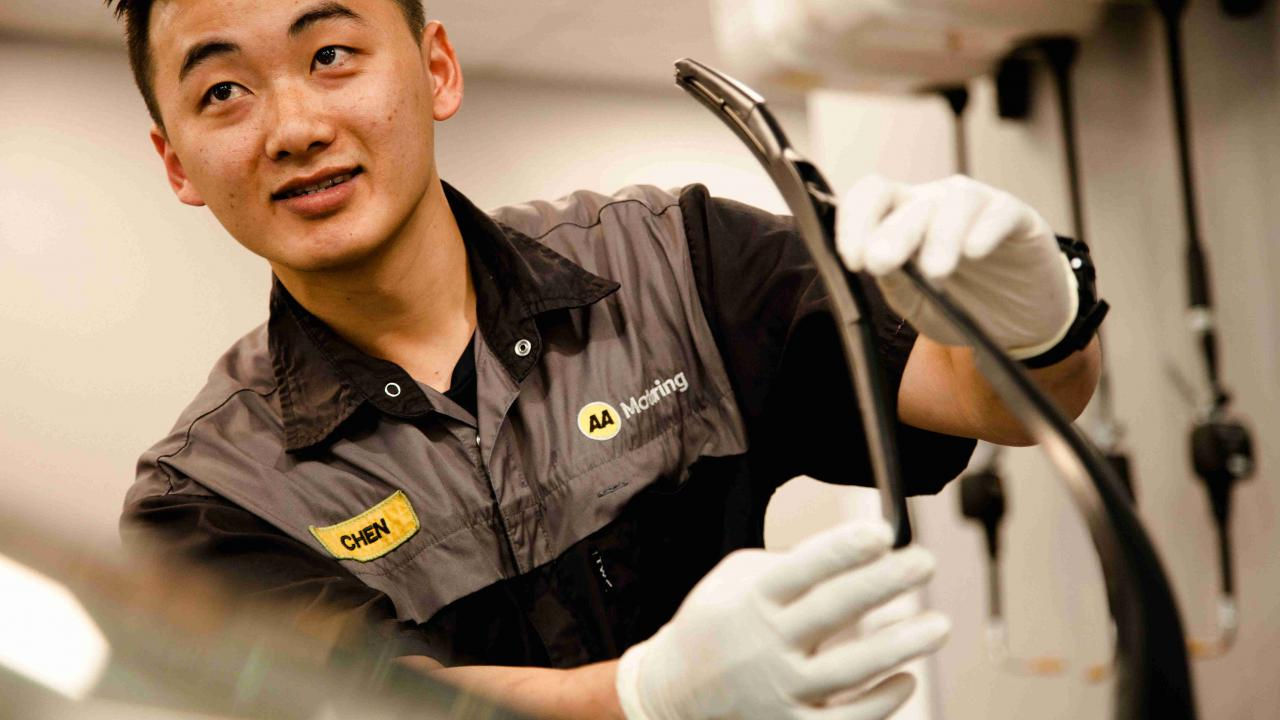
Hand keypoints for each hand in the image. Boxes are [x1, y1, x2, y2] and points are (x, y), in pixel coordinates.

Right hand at [615, 521, 948, 719]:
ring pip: (849, 670)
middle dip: (884, 583)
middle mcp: (765, 644)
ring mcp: (779, 690)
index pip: (802, 568)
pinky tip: (905, 679)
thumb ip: (784, 564)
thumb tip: (847, 552)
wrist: (671, 696)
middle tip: (924, 562)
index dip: (844, 549)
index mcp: (751, 600)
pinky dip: (879, 702)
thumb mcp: (733, 579)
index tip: (883, 531)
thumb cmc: (714, 626)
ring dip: (899, 645)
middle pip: (833, 610)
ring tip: (938, 625)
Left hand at [836, 174, 1077, 358]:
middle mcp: (936, 202)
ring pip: (954, 201)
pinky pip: (1001, 211)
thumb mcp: (917, 303)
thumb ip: (894, 283)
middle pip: (908, 202)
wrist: (1019, 323)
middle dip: (892, 233)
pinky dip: (985, 228)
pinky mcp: (1019, 217)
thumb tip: (871, 263)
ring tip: (935, 271)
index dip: (855, 221)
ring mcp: (978, 205)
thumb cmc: (960, 305)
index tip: (854, 262)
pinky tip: (973, 251)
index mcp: (902, 216)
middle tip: (881, 263)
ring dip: (940, 234)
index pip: (871, 197)